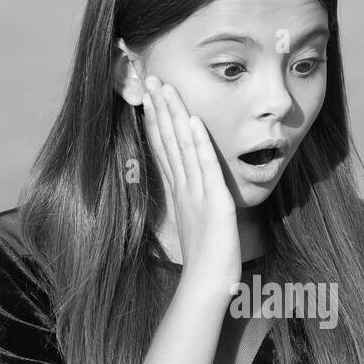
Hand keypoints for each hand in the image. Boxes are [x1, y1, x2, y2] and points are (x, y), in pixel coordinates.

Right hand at [138, 75, 241, 292]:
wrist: (207, 284)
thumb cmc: (206, 262)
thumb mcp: (198, 226)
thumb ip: (195, 208)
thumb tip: (195, 201)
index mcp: (181, 192)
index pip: (166, 148)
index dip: (158, 121)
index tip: (150, 98)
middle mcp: (184, 188)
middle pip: (169, 140)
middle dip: (160, 108)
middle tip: (150, 79)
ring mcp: (197, 193)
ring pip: (182, 146)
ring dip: (174, 115)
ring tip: (166, 88)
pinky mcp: (214, 201)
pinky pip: (205, 166)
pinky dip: (198, 143)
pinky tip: (192, 121)